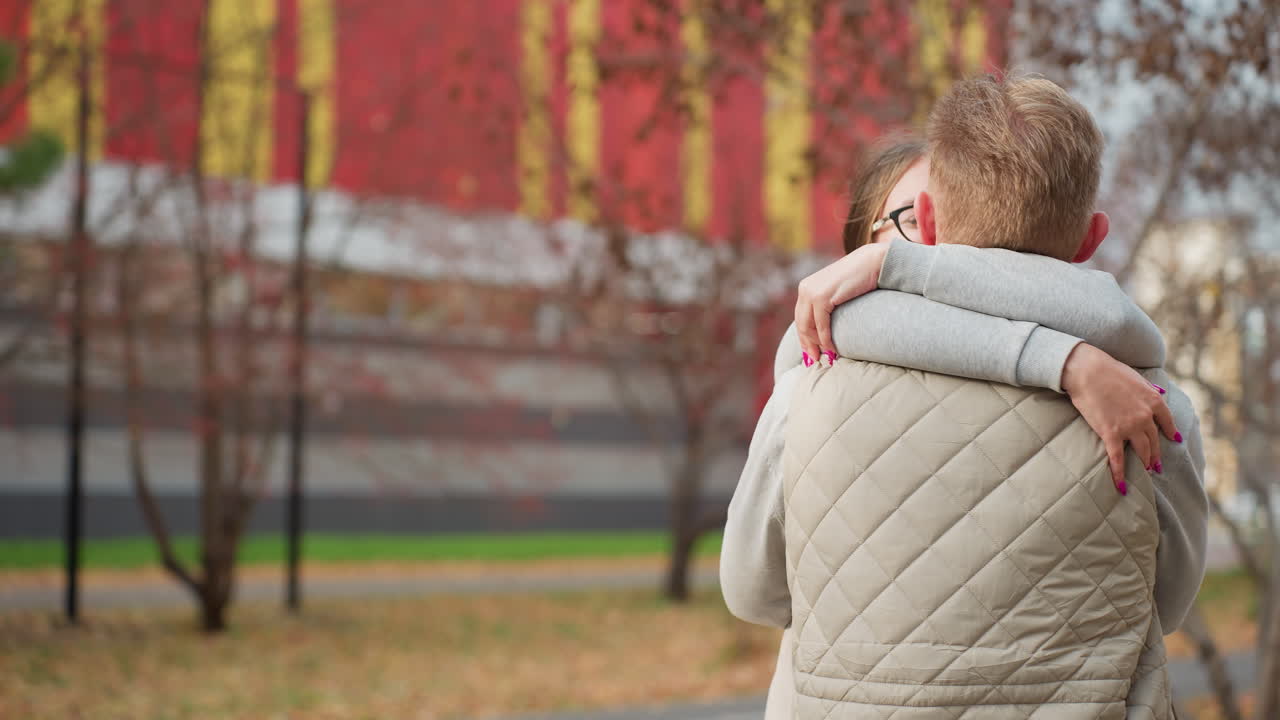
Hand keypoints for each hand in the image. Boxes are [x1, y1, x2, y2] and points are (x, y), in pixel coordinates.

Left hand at [794, 243, 888, 364]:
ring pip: (808, 327)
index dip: (804, 338)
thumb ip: (828, 305)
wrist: (873, 263)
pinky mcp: (821, 297)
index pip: (800, 318)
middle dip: (807, 344)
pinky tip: (833, 348)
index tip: (809, 353)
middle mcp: (805, 289)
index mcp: (806, 287)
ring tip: (827, 357)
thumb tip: (825, 327)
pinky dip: (825, 339)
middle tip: (814, 361)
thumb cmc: (860, 279)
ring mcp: (811, 292)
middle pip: (801, 324)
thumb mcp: (838, 292)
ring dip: (817, 344)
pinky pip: (820, 325)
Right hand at [1061, 343, 1179, 494]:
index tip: (1174, 439)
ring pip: (1142, 450)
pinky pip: (1118, 458)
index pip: (1167, 421)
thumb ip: (1150, 387)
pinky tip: (1121, 486)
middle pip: (1154, 440)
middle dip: (1156, 454)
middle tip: (1156, 465)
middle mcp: (1146, 416)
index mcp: (1154, 401)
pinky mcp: (1111, 434)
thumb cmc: (1109, 370)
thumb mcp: (1136, 376)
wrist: (1088, 371)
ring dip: (1145, 462)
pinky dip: (1120, 474)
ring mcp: (1130, 427)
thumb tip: (1162, 391)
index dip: (1170, 431)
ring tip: (1145, 471)